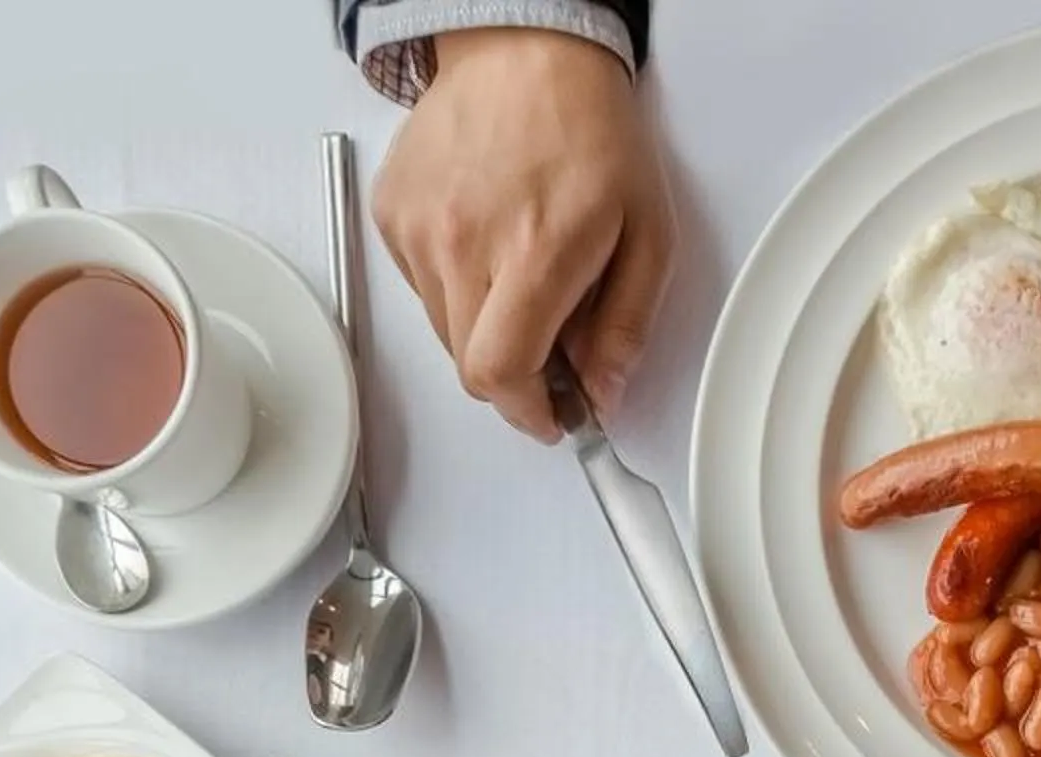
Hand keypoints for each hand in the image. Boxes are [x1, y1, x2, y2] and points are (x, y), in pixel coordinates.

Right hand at [372, 26, 671, 440]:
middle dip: (516, 378)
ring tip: (524, 282)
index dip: (527, 412)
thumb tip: (604, 391)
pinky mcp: (393, 214)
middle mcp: (464, 243)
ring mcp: (419, 228)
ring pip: (444, 332)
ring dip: (487, 332)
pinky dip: (457, 289)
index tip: (553, 416)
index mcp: (534, 252)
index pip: (501, 372)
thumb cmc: (591, 133)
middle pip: (471, 365)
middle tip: (554, 357)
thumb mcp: (648, 234)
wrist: (524, 55)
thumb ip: (626, 324)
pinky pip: (421, 288)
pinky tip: (489, 248)